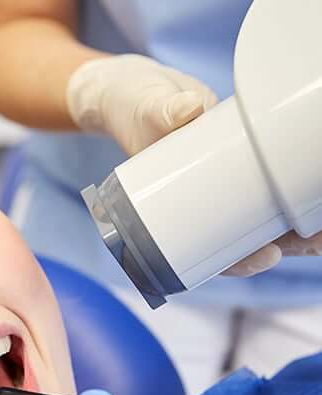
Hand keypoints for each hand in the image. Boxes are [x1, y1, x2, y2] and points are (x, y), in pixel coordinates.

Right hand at [67, 54, 321, 277]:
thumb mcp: (143, 112)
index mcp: (169, 214)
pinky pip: (267, 182)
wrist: (141, 91)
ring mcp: (220, 183)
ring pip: (259, 216)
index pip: (205, 252)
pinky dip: (292, 188)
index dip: (237, 262)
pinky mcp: (238, 158)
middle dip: (280, 244)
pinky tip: (314, 190)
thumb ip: (162, 112)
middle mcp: (198, 204)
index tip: (267, 255)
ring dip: (294, 224)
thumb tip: (187, 111)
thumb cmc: (132, 109)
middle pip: (240, 241)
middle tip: (316, 241)